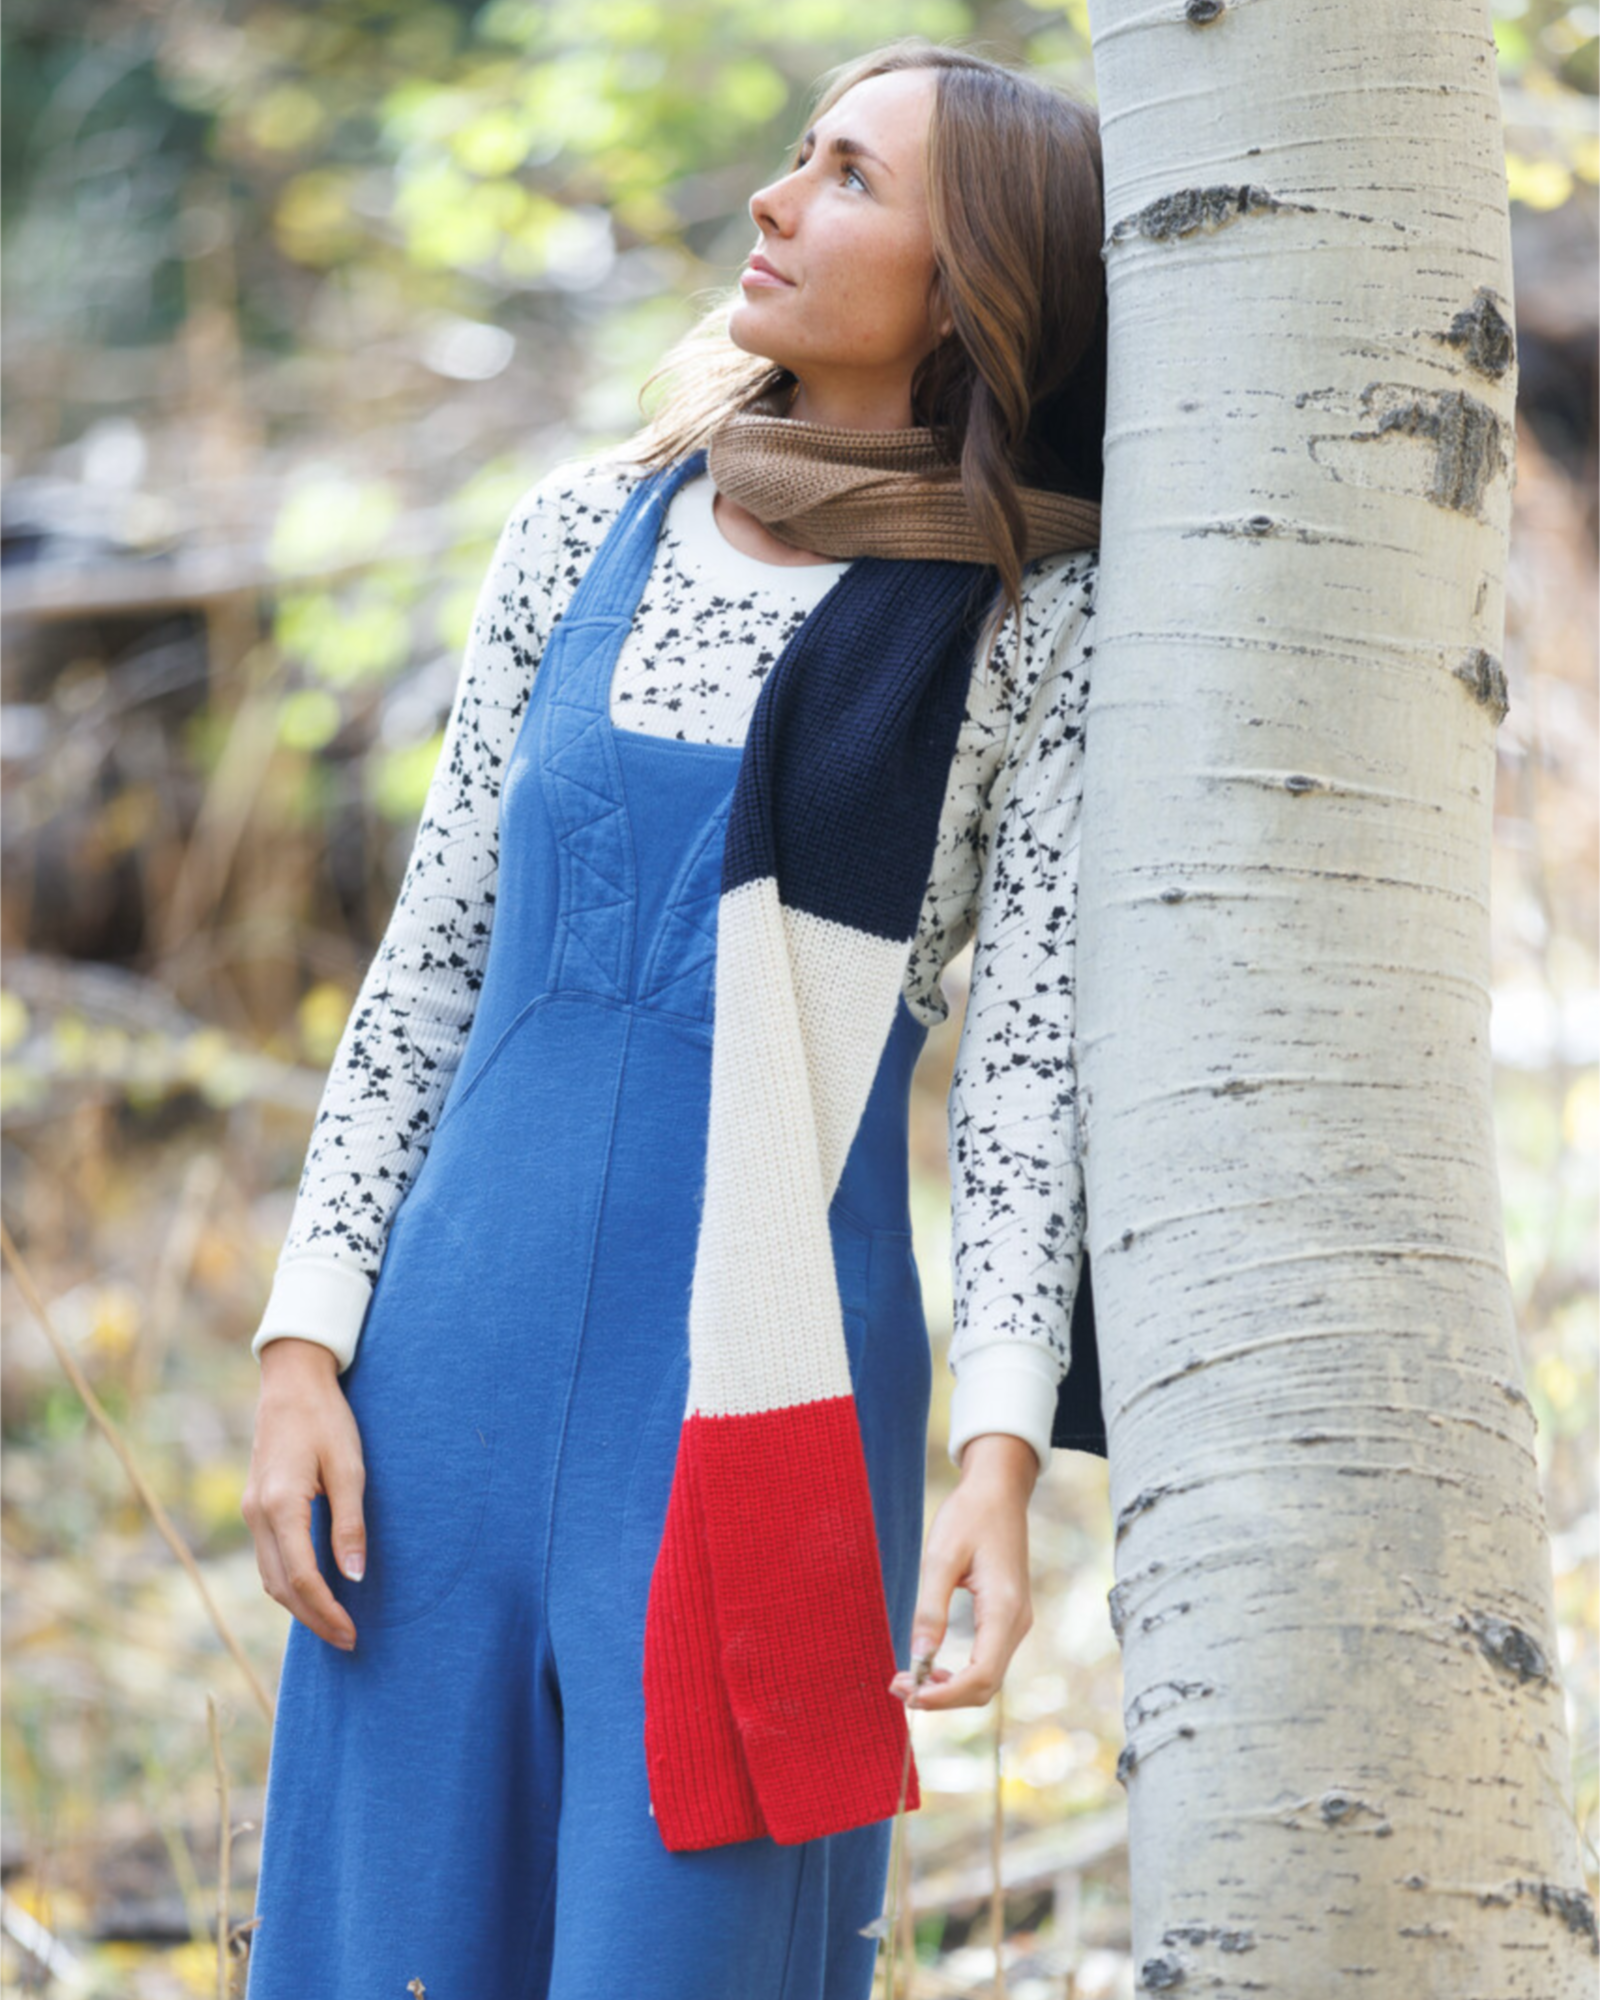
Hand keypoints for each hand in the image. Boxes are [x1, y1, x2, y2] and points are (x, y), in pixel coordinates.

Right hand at [242, 1338, 366, 1651]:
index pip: (301, 1577)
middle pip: (280, 1586)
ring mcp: (251, 1511)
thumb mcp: (350, 1467)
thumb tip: (354, 1577)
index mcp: (281, 1504)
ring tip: (334, 1624)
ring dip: (299, 1605)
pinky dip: (289, 1582)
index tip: (351, 1633)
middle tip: (347, 1640)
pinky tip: (314, 1590)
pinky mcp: (255, 1506)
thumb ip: (350, 1524)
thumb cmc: (327, 1419)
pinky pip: (269, 1558)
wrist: (291, 1382)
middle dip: (313, 1618)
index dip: (326, 1610)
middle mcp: (257, 1514)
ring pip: (269, 1576)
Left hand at [888, 1432, 1038, 1710]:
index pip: (981, 1676)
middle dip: (943, 1697)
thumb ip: (931, 1608)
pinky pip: (987, 1660)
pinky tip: (931, 1667)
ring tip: (909, 1680)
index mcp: (1004, 1609)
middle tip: (899, 1687)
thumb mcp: (941, 1557)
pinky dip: (959, 1673)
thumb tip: (919, 1657)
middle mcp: (1017, 1623)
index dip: (946, 1696)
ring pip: (987, 1677)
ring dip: (950, 1688)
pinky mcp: (1007, 1618)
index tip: (909, 1695)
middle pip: (985, 1686)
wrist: (998, 1490)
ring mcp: (1015, 1622)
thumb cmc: (969, 1516)